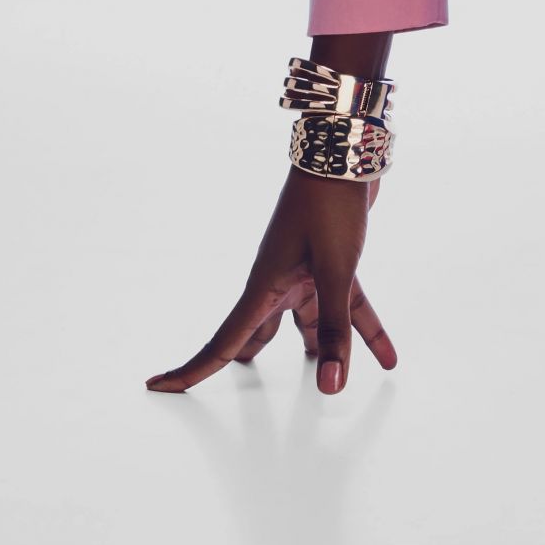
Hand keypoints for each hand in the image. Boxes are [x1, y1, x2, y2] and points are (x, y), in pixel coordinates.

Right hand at [145, 166, 395, 395]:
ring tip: (332, 378)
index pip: (223, 342)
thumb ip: (335, 331)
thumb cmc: (329, 205)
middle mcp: (279, 282)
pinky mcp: (331, 261)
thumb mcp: (334, 272)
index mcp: (264, 287)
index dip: (192, 370)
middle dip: (249, 361)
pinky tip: (387, 356)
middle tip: (236, 392)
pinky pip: (347, 305)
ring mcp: (305, 271)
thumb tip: (330, 387)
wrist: (347, 152)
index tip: (157, 387)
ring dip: (324, 348)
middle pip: (258, 335)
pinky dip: (366, 330)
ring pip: (311, 322)